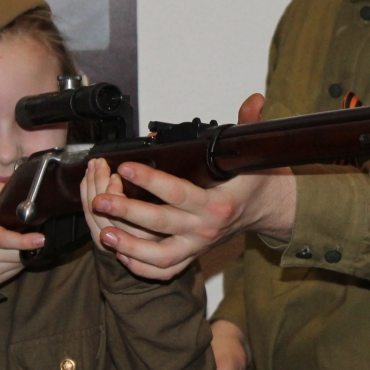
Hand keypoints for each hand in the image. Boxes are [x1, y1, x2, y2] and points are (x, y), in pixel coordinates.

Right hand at [0, 183, 44, 286]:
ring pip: (18, 263)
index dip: (22, 240)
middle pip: (15, 253)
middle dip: (29, 245)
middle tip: (38, 235)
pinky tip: (13, 252)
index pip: (1, 239)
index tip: (40, 239)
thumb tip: (11, 186)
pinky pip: (15, 271)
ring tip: (22, 241)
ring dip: (25, 253)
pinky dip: (19, 261)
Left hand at [92, 95, 296, 280]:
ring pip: (160, 255)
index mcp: (217, 203)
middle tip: (100, 199)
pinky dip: (143, 266)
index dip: (150, 180)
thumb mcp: (255, 151)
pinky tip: (122, 254)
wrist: (270, 210)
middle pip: (161, 224)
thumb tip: (254, 100)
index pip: (178, 193)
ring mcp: (198, 245)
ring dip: (130, 246)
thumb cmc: (258, 181)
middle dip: (127, 213)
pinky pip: (166, 269)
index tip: (125, 167)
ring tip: (104, 234)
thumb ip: (251, 123)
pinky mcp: (194, 255)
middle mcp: (206, 228)